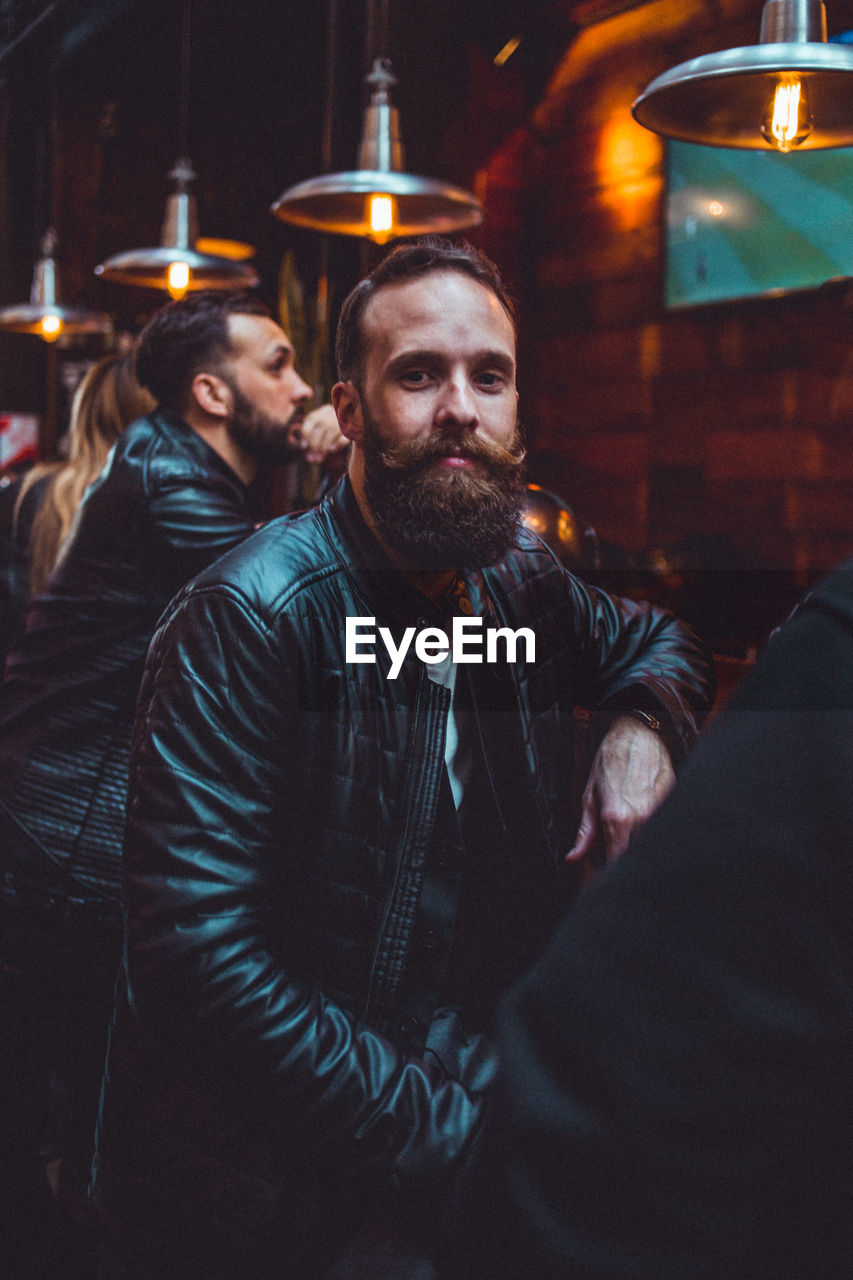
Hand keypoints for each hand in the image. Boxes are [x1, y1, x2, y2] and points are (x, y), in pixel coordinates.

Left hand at [298, 404, 348, 464]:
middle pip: (322, 425)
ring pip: (332, 430)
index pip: (310, 420)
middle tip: (313, 456)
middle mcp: (333, 412)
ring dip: (324, 446)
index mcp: (322, 412)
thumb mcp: (318, 434)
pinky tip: (332, 449)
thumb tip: (310, 458)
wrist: (350, 430)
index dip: (306, 434)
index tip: (304, 447)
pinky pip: (345, 435)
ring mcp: (343, 419)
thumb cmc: (328, 434)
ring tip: (320, 457)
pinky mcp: (353, 428)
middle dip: (315, 443)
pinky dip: (338, 444)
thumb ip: (312, 444)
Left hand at [567, 716, 674, 864]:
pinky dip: (657, 829)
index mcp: (617, 818)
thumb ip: (584, 832)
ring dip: (643, 844)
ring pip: (653, 842)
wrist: (637, 735)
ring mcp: (661, 811)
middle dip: (628, 859)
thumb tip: (573, 858)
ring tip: (632, 834)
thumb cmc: (610, 763)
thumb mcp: (589, 796)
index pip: (618, 860)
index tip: (607, 874)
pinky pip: (665, 825)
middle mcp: (642, 818)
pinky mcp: (674, 802)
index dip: (612, 871)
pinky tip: (648, 820)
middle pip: (637, 854)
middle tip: (618, 852)